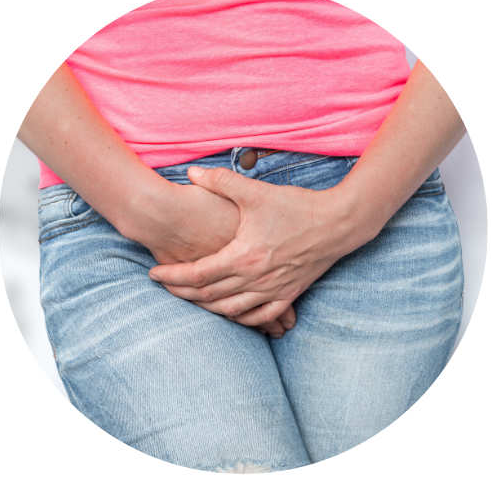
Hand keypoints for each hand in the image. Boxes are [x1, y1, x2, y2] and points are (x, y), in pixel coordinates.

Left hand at [123, 174, 294, 337]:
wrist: (338, 223)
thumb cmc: (297, 207)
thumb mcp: (257, 192)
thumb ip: (221, 182)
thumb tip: (191, 173)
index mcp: (244, 256)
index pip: (198, 273)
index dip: (172, 275)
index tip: (154, 273)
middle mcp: (255, 279)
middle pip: (208, 295)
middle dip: (181, 292)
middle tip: (164, 286)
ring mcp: (273, 291)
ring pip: (230, 310)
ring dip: (206, 307)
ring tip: (190, 298)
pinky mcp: (289, 295)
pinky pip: (260, 317)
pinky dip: (241, 318)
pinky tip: (231, 314)